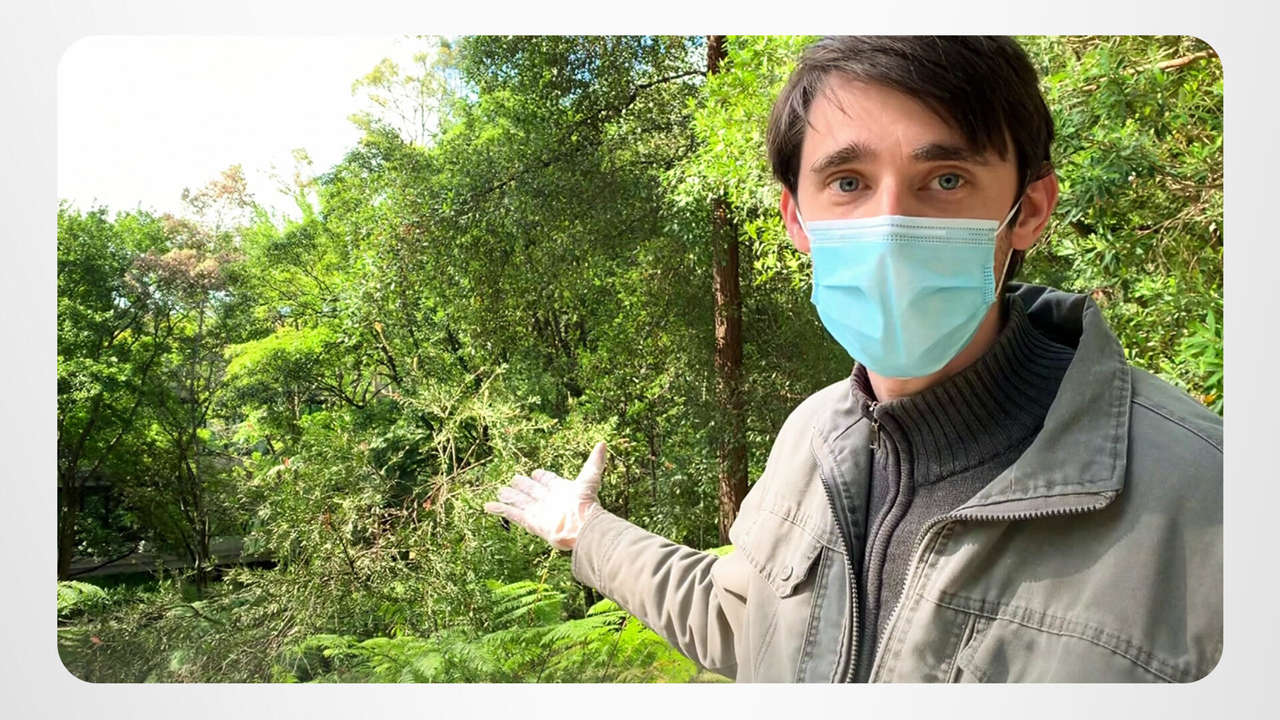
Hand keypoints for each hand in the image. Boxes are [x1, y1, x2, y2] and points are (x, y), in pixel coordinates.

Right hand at [484, 441, 607, 550]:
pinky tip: (487, 506)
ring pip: (520, 501)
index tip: (536, 473)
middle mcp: (547, 500)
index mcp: (560, 490)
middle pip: (531, 491)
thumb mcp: (590, 479)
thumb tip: (603, 443)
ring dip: (510, 496)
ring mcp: (538, 511)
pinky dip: (499, 510)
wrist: (580, 527)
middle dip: (522, 485)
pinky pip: (511, 514)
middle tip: (513, 479)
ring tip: (500, 490)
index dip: (542, 477)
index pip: (548, 481)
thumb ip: (595, 461)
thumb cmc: (586, 504)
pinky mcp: (529, 521)